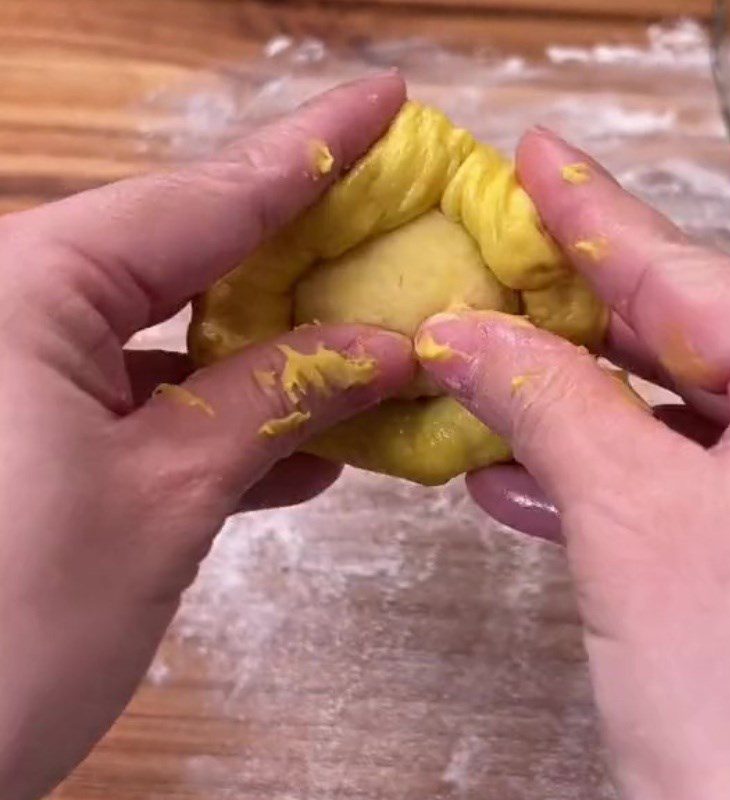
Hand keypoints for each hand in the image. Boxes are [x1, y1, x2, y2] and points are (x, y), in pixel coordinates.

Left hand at [0, 75, 414, 799]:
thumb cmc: (0, 632)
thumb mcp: (163, 500)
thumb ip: (273, 401)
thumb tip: (381, 347)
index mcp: (27, 287)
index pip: (206, 196)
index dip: (312, 146)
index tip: (386, 100)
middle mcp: (14, 308)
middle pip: (190, 258)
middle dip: (300, 260)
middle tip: (391, 239)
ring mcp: (20, 374)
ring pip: (175, 338)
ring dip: (273, 361)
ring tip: (371, 358)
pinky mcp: (31, 435)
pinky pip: (144, 400)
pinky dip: (220, 422)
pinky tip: (300, 450)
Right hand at [417, 130, 729, 797]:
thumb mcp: (637, 523)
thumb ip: (549, 404)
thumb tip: (464, 334)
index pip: (678, 272)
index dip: (591, 211)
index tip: (532, 156)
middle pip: (666, 334)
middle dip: (560, 310)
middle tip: (483, 265)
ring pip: (654, 410)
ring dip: (555, 401)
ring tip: (471, 366)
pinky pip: (659, 479)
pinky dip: (583, 475)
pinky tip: (508, 472)